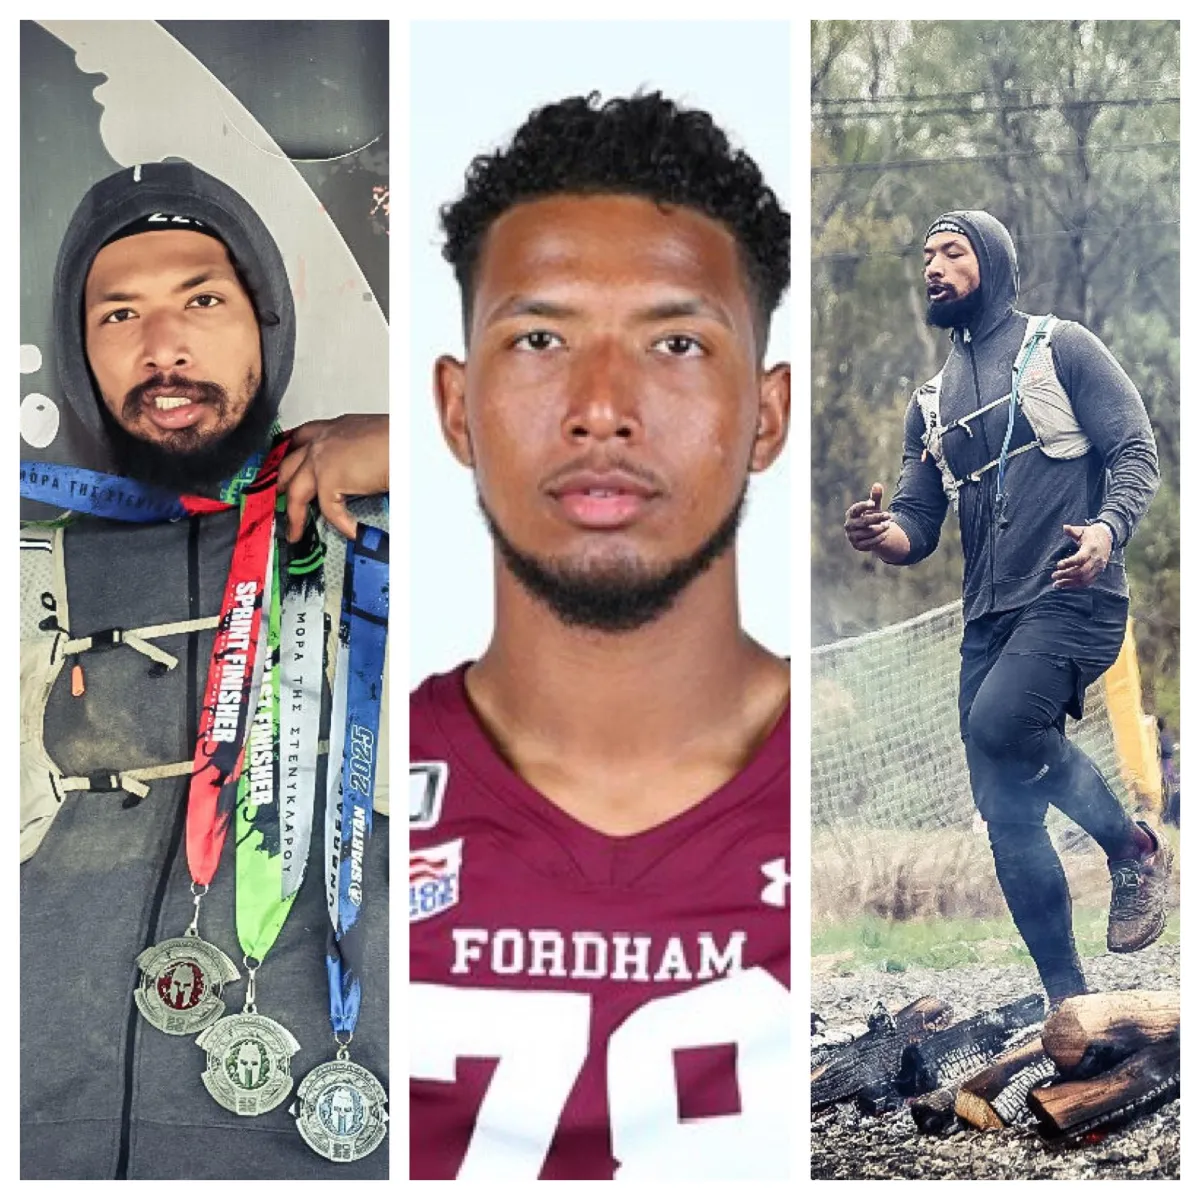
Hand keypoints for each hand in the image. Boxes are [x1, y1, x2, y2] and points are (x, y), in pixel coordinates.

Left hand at [277, 414, 388, 541]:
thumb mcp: (371, 441)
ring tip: (294, 532)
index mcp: (334, 428)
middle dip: (281, 485)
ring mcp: (321, 459)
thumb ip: (356, 455)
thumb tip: (359, 475)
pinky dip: (341, 523)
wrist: (405, 441)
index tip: (283, 466)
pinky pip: (329, 509)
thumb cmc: (398, 439)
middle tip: (279, 500)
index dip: (289, 454)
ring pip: (296, 492)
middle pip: (288, 465)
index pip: (302, 438)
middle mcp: (322, 440)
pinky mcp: (329, 480)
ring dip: (294, 515)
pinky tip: (349, 531)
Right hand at [845, 483, 895, 551]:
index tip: (874, 504)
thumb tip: (877, 485)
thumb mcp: (874, 507)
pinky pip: (870, 542)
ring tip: (888, 525)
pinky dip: (879, 538)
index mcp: (850, 514)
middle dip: (878, 518)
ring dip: (881, 528)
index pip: (856, 509)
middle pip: (864, 521)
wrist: (869, 534)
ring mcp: (852, 536)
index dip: (864, 506)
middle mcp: (849, 525)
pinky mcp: (857, 546)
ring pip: (868, 532)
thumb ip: (875, 497)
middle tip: (888, 515)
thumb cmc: (870, 516)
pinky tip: (886, 534)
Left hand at [1052, 522, 1111, 588]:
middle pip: (1082, 571)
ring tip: (1056, 584)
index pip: (1080, 558)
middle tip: (1054, 576)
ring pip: (1084, 579)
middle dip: (1066, 575)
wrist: (1107, 537)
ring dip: (1069, 583)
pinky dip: (1076, 585)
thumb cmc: (1091, 534)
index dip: (1069, 563)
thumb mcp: (1082, 530)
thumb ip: (1072, 531)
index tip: (1058, 565)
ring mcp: (1098, 567)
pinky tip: (1066, 585)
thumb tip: (1064, 527)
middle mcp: (1096, 559)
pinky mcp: (1098, 572)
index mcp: (1091, 548)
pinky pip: (1088, 582)